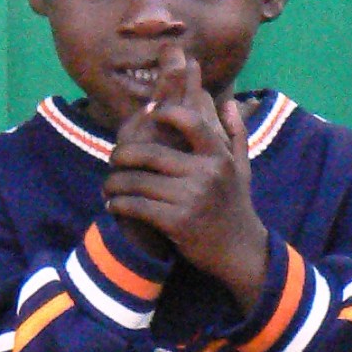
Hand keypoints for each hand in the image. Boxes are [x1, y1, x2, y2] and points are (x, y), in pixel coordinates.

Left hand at [104, 59, 266, 312]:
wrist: (240, 250)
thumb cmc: (236, 205)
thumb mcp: (243, 167)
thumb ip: (236, 133)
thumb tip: (229, 101)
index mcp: (220, 157)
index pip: (190, 122)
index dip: (165, 112)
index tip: (148, 113)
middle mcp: (207, 174)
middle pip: (150, 153)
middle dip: (123, 154)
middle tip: (113, 157)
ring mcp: (192, 198)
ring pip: (138, 181)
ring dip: (115, 183)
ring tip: (109, 185)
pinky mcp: (177, 222)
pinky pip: (137, 206)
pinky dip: (119, 204)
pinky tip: (115, 205)